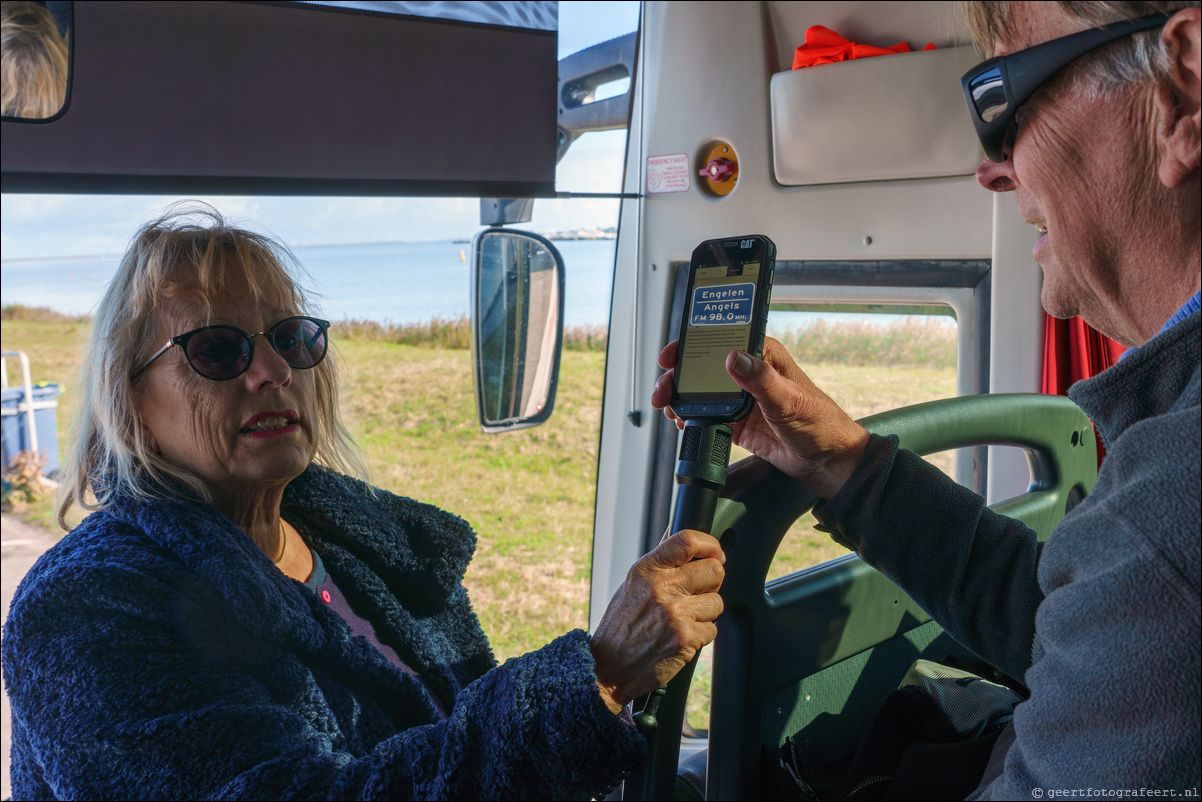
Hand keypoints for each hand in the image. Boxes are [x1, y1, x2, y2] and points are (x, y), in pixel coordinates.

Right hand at [590, 529, 724, 713]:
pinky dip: (701, 635)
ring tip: (684, 619)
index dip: (709, 544)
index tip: (715, 553)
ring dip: (707, 612)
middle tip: (699, 592)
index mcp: (647, 570)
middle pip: (714, 570)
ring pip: (717, 601)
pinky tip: (681, 637)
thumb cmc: (620, 627)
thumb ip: (658, 562)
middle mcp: (661, 587)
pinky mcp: (685, 638)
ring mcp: (675, 613)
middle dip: (712, 583)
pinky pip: (712, 629)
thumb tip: (674, 535)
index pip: (687, 541)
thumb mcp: (632, 585)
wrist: (608, 668)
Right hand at [650, 338, 869, 498]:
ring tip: (669, 409)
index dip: (693, 343)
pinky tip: (683, 422)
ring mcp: (742, 398)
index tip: (673, 354)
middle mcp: (750, 373)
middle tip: (664, 390)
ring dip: (682, 399)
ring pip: (702, 392)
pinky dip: (692, 418)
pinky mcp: (738, 421)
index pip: (723, 339)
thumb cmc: (819, 423)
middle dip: (679, 376)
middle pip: (705, 367)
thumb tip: (733, 357)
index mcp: (764, 356)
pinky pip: (707, 415)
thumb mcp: (788, 398)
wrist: (826, 459)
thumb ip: (760, 378)